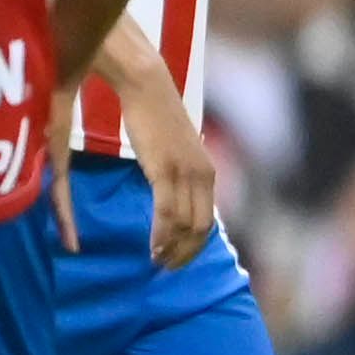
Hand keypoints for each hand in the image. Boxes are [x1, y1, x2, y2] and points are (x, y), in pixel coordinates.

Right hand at [114, 69, 217, 271]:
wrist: (146, 85)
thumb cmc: (153, 114)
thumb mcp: (172, 149)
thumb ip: (176, 172)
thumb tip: (168, 193)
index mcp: (206, 172)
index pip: (207, 221)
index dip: (193, 246)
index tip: (177, 260)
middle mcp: (203, 175)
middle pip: (200, 229)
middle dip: (185, 254)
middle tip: (165, 269)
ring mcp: (186, 173)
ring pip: (185, 225)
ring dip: (171, 249)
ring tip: (155, 261)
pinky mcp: (166, 170)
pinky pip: (167, 213)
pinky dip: (160, 235)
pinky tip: (151, 247)